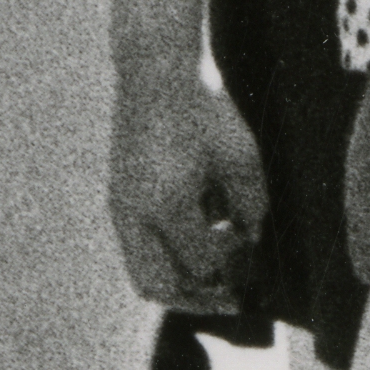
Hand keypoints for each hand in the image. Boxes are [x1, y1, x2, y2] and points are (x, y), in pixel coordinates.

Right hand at [112, 48, 275, 315]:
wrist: (156, 70)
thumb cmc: (204, 108)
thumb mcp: (241, 156)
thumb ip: (251, 204)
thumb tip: (251, 238)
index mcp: (168, 205)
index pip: (202, 264)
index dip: (232, 266)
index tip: (250, 251)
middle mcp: (136, 214)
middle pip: (160, 286)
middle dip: (197, 299)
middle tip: (228, 296)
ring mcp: (121, 206)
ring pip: (141, 272)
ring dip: (176, 282)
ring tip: (208, 279)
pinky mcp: (117, 195)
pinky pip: (137, 248)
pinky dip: (163, 257)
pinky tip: (192, 237)